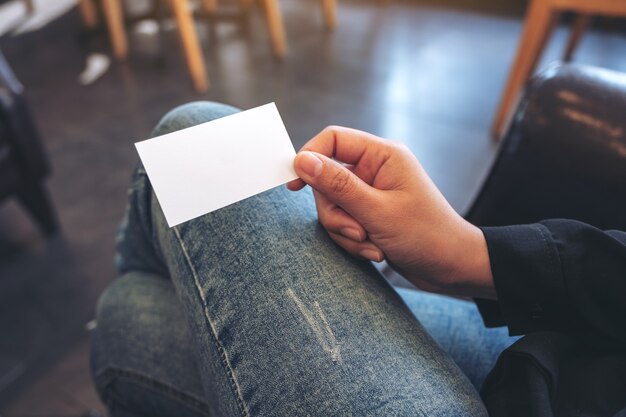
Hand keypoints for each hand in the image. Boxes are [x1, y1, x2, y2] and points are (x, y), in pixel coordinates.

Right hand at [287, 126, 495, 298]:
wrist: (452, 268)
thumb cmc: (426, 235)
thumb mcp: (377, 211)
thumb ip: (337, 185)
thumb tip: (302, 161)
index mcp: (382, 155)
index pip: (333, 139)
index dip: (309, 158)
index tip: (294, 185)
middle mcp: (375, 169)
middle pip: (327, 180)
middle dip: (336, 213)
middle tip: (358, 232)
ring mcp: (372, 193)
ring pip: (333, 206)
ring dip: (346, 232)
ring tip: (372, 246)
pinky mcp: (370, 214)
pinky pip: (344, 222)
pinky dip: (354, 241)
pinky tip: (376, 252)